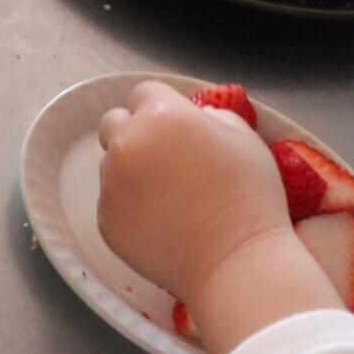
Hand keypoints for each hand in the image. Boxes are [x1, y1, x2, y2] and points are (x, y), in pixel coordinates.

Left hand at [97, 81, 339, 353]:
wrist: (234, 260)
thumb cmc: (248, 196)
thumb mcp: (243, 137)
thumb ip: (210, 117)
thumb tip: (194, 119)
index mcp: (159, 116)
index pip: (143, 93)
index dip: (160, 107)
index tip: (176, 126)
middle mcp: (126, 144)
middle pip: (113, 123)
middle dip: (133, 131)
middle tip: (162, 155)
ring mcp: (110, 183)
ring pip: (112, 165)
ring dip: (132, 171)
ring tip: (169, 197)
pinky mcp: (104, 219)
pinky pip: (112, 202)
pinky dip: (129, 207)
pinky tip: (162, 223)